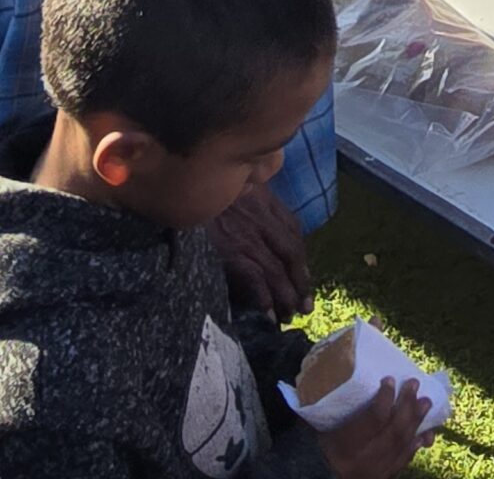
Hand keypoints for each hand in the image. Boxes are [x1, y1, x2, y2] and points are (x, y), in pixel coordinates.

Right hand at [212, 182, 309, 320]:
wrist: (188, 186)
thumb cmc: (209, 184)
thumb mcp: (238, 178)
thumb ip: (254, 187)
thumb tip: (265, 193)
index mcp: (265, 200)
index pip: (293, 229)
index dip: (301, 256)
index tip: (304, 277)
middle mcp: (262, 220)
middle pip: (291, 254)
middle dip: (300, 283)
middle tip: (305, 306)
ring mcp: (248, 238)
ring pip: (276, 271)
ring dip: (285, 296)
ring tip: (288, 315)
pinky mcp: (231, 253)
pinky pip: (255, 278)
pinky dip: (264, 297)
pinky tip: (268, 313)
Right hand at [317, 378, 436, 478]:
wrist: (325, 478)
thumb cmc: (322, 450)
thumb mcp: (323, 430)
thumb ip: (337, 410)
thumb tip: (343, 378)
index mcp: (347, 446)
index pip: (374, 419)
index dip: (384, 398)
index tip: (389, 379)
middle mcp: (365, 460)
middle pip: (393, 431)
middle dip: (407, 406)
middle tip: (414, 384)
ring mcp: (377, 471)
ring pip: (401, 444)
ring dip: (416, 422)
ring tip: (426, 402)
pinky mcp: (385, 476)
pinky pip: (403, 461)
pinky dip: (414, 445)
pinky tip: (424, 434)